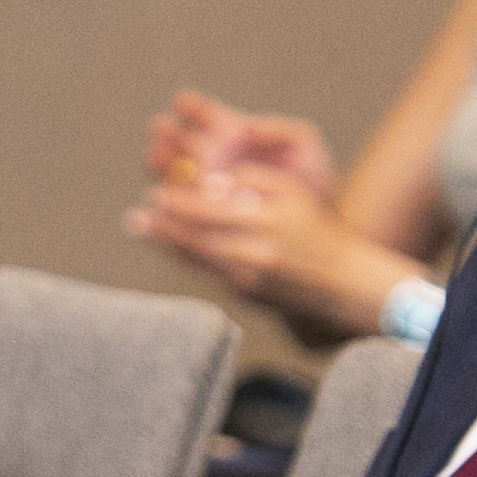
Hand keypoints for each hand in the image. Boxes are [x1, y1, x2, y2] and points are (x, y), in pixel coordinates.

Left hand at [130, 163, 418, 335]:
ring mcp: (248, 280)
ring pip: (198, 260)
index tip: (156, 192)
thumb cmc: (316, 229)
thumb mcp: (291, 192)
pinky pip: (208, 274)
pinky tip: (169, 245)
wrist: (341, 282)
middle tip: (134, 216)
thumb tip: (208, 182)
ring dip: (166, 244)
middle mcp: (254, 253)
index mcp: (265, 222)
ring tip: (139, 227)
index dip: (179, 203)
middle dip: (163, 227)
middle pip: (196, 238)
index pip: (210, 210)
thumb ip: (251, 180)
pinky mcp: (246, 296)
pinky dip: (186, 258)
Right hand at [143, 93, 335, 199]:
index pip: (204, 114)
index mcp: (231, 132)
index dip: (192, 106)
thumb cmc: (310, 176)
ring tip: (156, 154)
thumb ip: (280, 129)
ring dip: (160, 160)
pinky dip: (169, 195)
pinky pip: (179, 203)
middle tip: (161, 128)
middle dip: (167, 133)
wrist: (317, 220)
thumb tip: (248, 127)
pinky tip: (164, 187)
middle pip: (178, 140)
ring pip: (171, 170)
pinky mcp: (203, 212)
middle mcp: (212, 156)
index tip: (182, 101)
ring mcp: (204, 184)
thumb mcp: (304, 145)